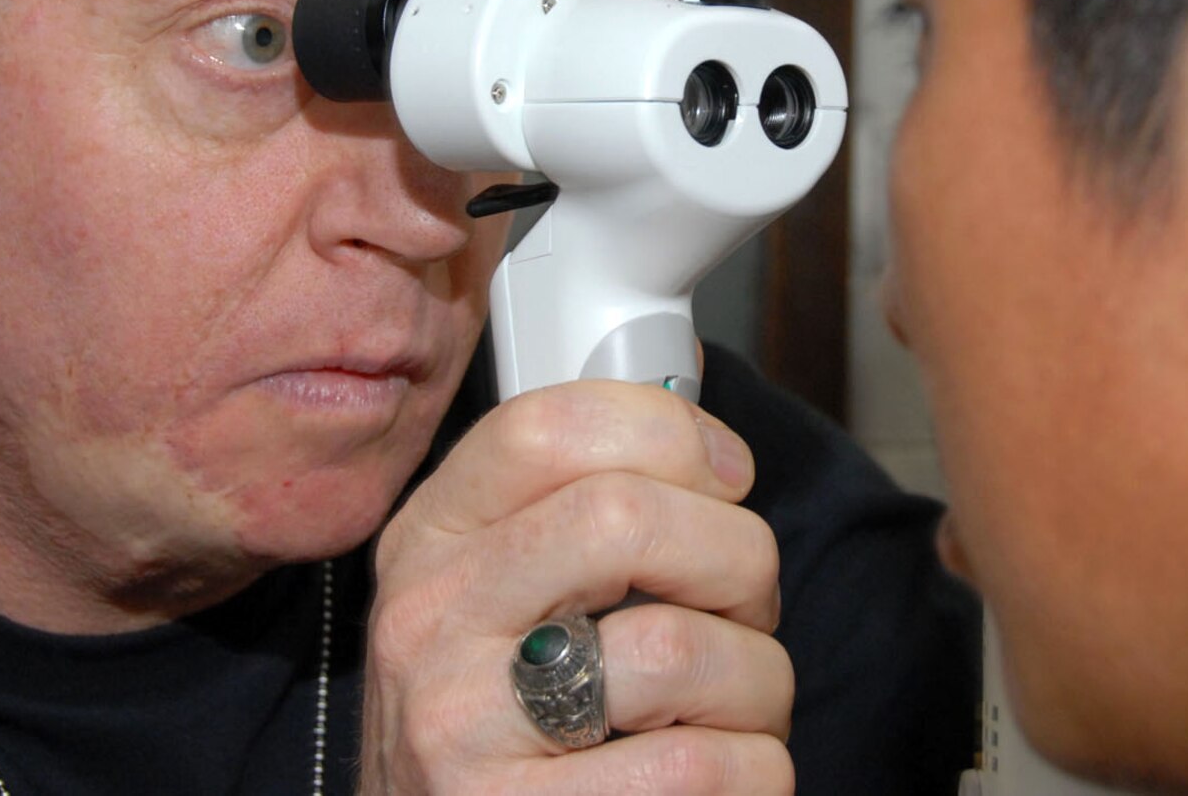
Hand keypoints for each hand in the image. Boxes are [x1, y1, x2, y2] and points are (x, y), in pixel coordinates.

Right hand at [359, 379, 794, 793]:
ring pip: (681, 647)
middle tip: (746, 607)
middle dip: (738, 559)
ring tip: (734, 709)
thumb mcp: (496, 597)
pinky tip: (718, 779)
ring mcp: (460, 728)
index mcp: (430, 540)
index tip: (726, 479)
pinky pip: (702, 768)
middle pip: (628, 518)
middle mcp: (429, 621)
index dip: (673, 433)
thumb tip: (702, 434)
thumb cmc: (503, 727)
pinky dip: (754, 771)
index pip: (549, 427)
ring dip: (758, 681)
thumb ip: (574, 511)